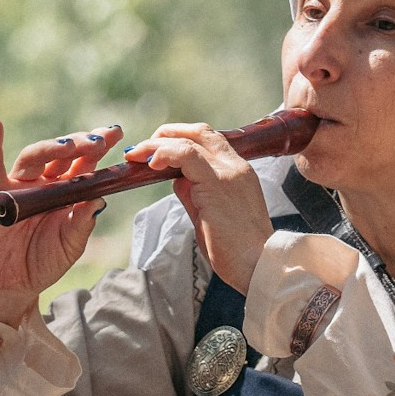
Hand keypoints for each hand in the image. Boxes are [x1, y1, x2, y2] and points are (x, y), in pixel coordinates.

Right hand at [0, 119, 121, 326]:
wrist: (10, 284)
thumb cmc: (43, 263)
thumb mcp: (71, 245)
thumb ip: (82, 223)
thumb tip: (99, 199)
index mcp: (67, 192)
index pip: (85, 164)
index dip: (98, 148)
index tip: (116, 134)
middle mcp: (44, 183)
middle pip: (63, 155)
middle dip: (82, 144)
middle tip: (100, 139)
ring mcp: (20, 185)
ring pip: (35, 157)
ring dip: (52, 147)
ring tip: (69, 144)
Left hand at [126, 123, 273, 293]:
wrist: (258, 264)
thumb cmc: (237, 249)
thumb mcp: (210, 214)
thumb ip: (194, 192)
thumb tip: (177, 179)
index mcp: (237, 171)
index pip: (208, 140)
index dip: (180, 138)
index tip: (156, 149)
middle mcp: (235, 165)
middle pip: (199, 132)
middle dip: (166, 133)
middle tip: (141, 148)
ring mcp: (227, 171)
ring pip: (188, 141)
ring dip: (157, 144)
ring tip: (136, 154)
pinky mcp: (216, 182)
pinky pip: (186, 155)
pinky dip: (164, 154)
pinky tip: (150, 163)